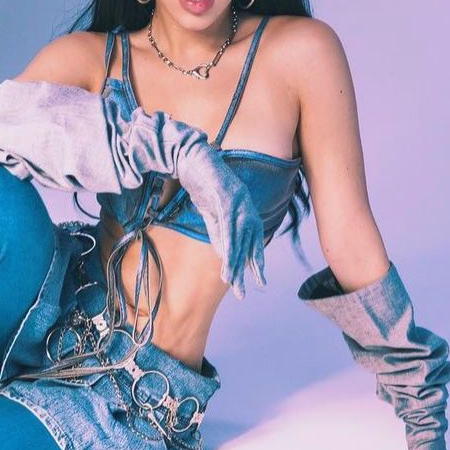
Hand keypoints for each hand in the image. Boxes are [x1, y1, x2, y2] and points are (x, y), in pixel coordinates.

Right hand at [176, 146, 266, 299]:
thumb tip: (224, 253)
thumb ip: (219, 229)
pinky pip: (228, 229)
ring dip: (235, 264)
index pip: (254, 239)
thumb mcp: (211, 210)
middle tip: (243, 292)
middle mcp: (246, 206)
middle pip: (247, 244)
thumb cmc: (201, 181)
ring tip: (232, 284)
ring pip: (238, 240)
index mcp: (245, 208)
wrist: (191, 156)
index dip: (256, 259)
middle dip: (245, 270)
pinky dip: (228, 248)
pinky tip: (226, 262)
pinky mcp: (226, 200)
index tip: (258, 278)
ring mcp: (237, 203)